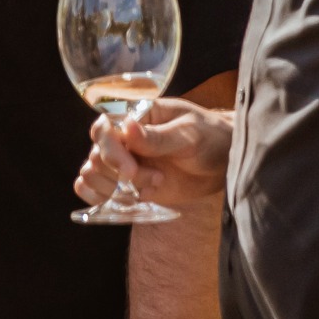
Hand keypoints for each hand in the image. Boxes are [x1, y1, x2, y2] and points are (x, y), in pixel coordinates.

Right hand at [77, 98, 231, 208]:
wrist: (227, 163)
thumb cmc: (212, 137)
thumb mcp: (190, 134)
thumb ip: (158, 136)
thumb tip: (126, 127)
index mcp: (134, 118)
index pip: (102, 130)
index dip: (109, 150)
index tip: (130, 169)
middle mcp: (122, 139)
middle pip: (96, 156)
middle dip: (120, 175)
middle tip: (156, 179)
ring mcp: (123, 163)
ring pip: (92, 175)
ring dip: (114, 188)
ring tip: (152, 187)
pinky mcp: (127, 185)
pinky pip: (95, 192)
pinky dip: (102, 199)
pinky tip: (130, 200)